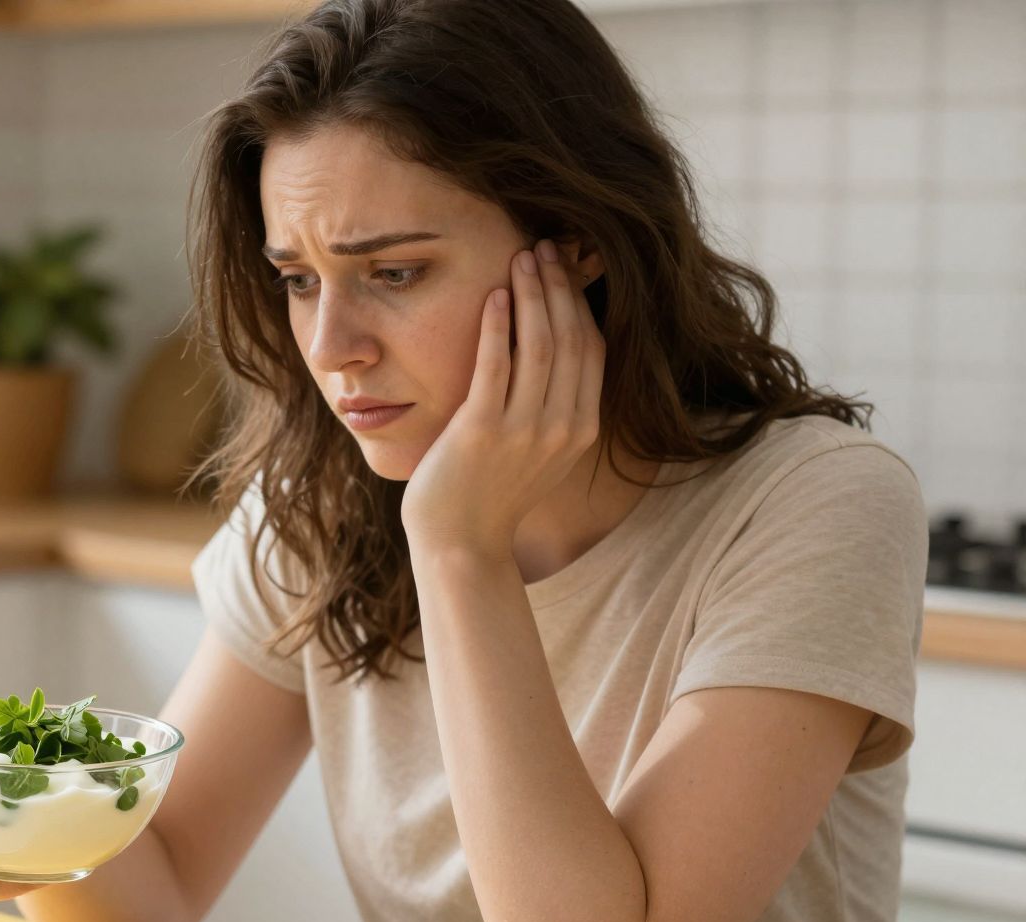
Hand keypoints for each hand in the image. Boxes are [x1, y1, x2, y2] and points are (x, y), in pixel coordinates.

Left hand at [399, 239, 604, 558]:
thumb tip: (553, 349)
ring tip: (520, 259)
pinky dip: (496, 325)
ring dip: (531, 294)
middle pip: (570, 337)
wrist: (460, 543)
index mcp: (582, 430)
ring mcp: (524, 430)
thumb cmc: (490, 494)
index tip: (566, 268)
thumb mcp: (540, 452)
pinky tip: (493, 296)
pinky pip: (494, 364)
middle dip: (558, 285)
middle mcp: (563, 428)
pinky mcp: (482, 431)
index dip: (581, 302)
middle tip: (543, 246)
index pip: (592, 349)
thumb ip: (554, 408)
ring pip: (539, 344)